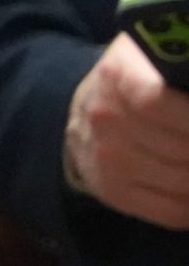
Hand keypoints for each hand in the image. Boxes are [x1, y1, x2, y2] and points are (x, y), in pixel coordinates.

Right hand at [67, 35, 188, 229]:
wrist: (88, 109)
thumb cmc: (141, 76)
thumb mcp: (156, 54)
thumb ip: (187, 67)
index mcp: (119, 75)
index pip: (158, 104)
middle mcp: (106, 119)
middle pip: (182, 150)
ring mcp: (106, 159)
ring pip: (183, 183)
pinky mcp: (113, 192)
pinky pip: (172, 211)